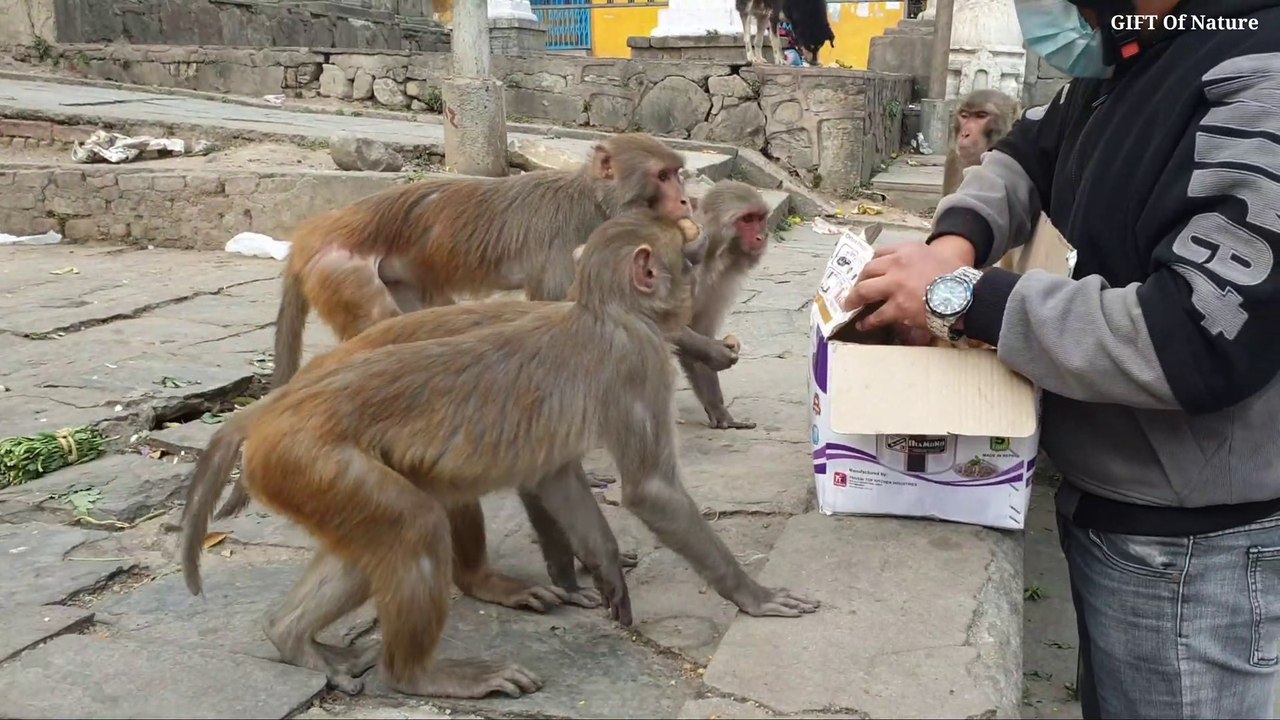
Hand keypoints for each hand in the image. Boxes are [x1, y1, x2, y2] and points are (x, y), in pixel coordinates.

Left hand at [842, 242, 967, 332]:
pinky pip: (876, 315)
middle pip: (867, 270)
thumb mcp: (936, 257)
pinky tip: (863, 324)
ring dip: (853, 299)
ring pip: (864, 290)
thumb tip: (914, 274)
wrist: (965, 293)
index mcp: (907, 250)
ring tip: (848, 306)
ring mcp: (895, 285)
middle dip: (857, 281)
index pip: (880, 254)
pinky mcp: (898, 306)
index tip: (865, 272)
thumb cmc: (955, 276)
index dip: (870, 264)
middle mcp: (897, 264)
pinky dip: (867, 321)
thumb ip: (920, 261)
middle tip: (853, 289)